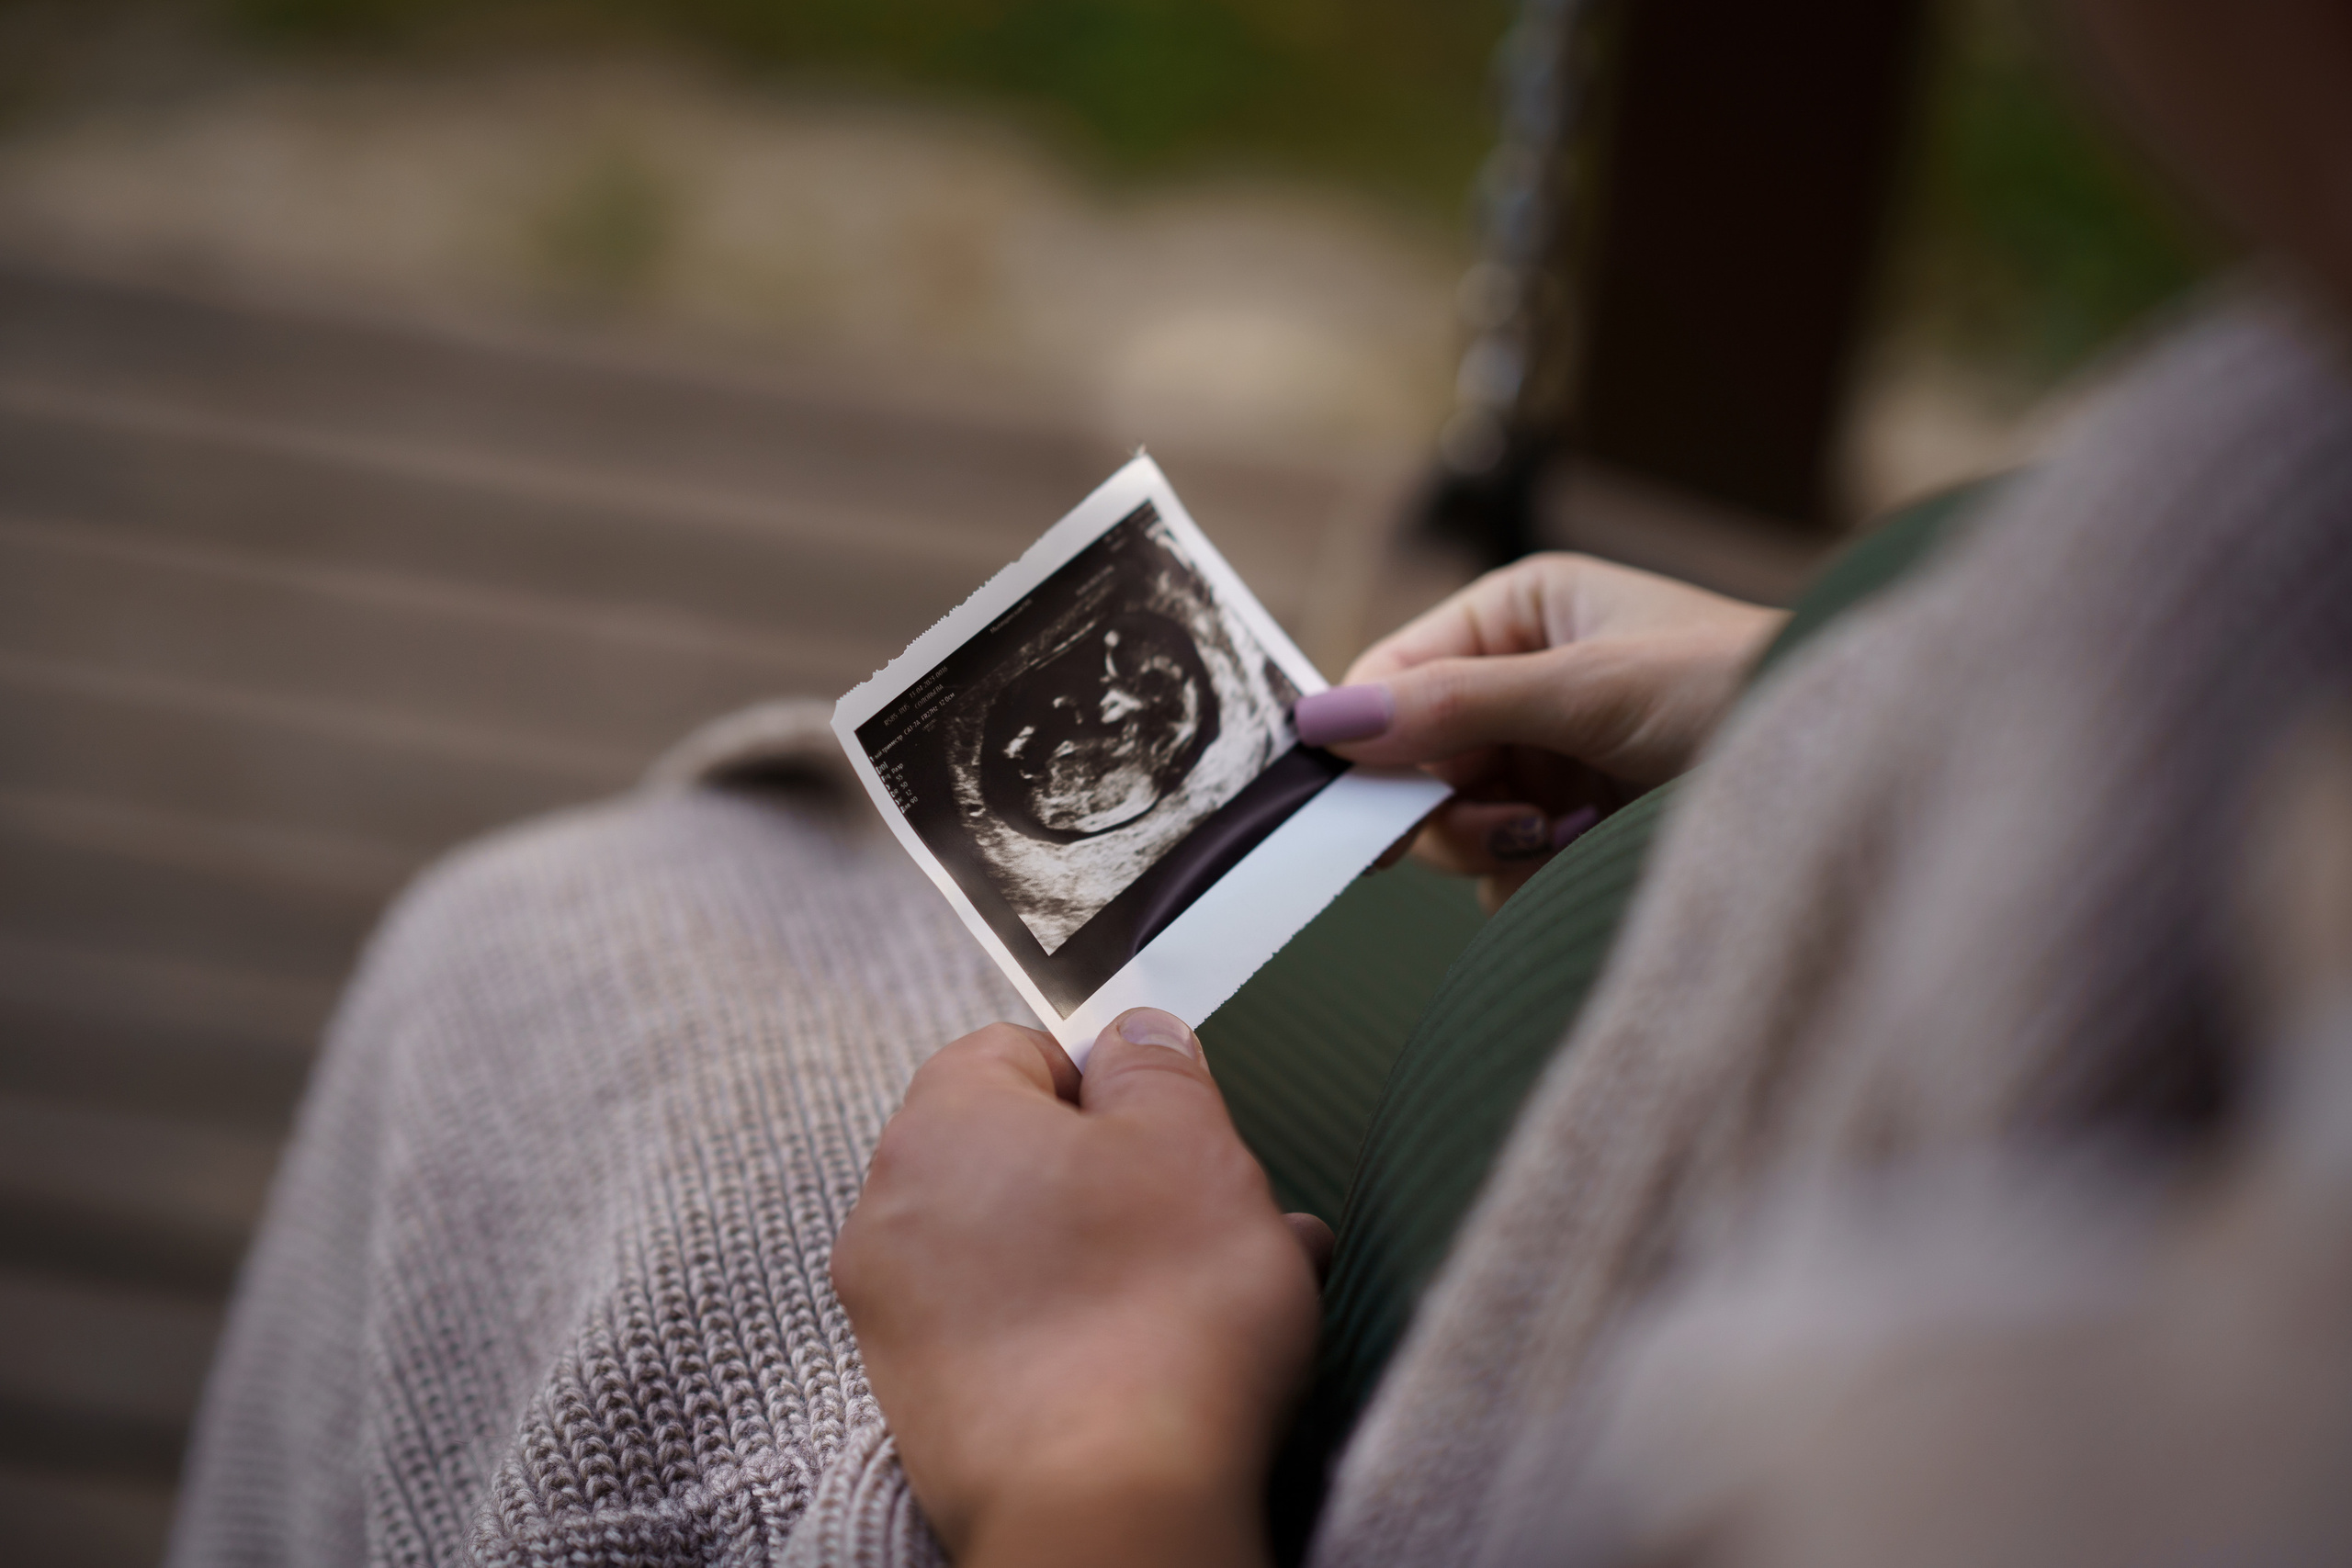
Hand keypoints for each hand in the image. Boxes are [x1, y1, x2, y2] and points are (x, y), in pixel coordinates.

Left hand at [832, 1010, 1326, 1567]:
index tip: (1169, 1118)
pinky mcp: (927, 1411)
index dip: (1106, 1076)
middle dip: (1119, 1174)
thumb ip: (1157, 1067)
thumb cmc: (1156, 1317)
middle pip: (1019, 1155)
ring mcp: (899, 1323)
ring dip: (1114, 1256)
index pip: (1015, 1049)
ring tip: (1212, 1293)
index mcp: (941, 1125)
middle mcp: (893, 1216)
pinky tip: (1166, 1358)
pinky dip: (1083, 1334)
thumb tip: (1134, 1036)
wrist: (1114, 1512)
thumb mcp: (1193, 1144)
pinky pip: (1015, 1335)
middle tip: (1208, 1210)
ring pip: (1025, 1250)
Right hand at [1297, 553, 1783, 909]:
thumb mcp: (1589, 691)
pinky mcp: (1580, 828)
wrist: (1857, 773)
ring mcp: (1551, 758)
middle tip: (1516, 829)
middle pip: (1412, 762)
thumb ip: (1454, 707)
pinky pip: (1505, 872)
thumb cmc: (1743, 692)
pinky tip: (1594, 859)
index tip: (1356, 809)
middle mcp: (1525, 681)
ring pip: (1454, 826)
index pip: (1394, 677)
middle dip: (1452, 806)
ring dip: (1499, 848)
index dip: (1369, 741)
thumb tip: (1326, 723)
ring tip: (1575, 836)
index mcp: (1520, 613)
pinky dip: (1533, 879)